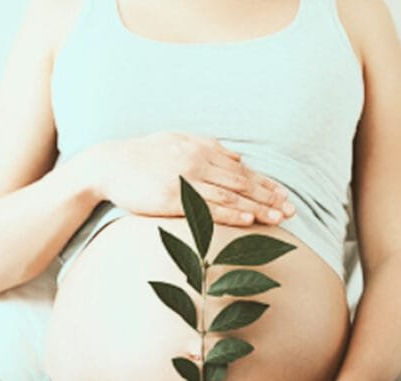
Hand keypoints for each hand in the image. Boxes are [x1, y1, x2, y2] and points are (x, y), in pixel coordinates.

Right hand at [78, 131, 294, 225]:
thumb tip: (237, 157)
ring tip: (278, 218)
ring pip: (230, 195)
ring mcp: (186, 179)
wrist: (108, 164)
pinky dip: (230, 213)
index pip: (241, 170)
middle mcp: (198, 162)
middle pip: (242, 182)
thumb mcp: (177, 141)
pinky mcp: (172, 197)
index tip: (285, 196)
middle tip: (292, 210)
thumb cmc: (142, 155)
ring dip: (257, 207)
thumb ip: (208, 147)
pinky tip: (247, 219)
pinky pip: (206, 206)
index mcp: (201, 149)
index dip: (265, 184)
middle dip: (269, 197)